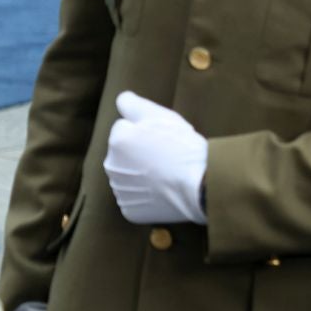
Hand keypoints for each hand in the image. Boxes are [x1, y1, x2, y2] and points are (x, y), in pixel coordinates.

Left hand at [104, 91, 207, 225]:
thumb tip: (120, 99)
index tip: (162, 136)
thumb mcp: (163, 116)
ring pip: (129, 176)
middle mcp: (111, 166)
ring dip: (142, 174)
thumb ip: (134, 105)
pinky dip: (147, 196)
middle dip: (139, 152)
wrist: (199, 186)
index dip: (145, 130)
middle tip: (166, 154)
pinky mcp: (129, 211)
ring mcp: (119, 191)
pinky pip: (136, 198)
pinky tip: (164, 191)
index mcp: (118, 140)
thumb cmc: (183, 147)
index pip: (125, 127)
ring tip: (168, 173)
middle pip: (124, 153)